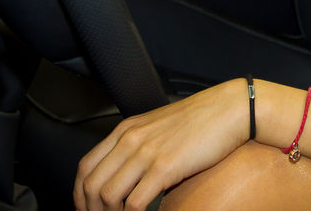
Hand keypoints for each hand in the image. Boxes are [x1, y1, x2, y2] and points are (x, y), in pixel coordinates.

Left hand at [74, 78, 249, 210]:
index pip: (85, 167)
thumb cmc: (202, 119)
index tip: (88, 209)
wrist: (230, 109)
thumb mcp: (160, 126)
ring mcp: (146, 153)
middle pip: (91, 185)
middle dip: (92, 210)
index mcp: (126, 130)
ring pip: (107, 196)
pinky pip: (135, 203)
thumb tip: (130, 174)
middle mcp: (131, 140)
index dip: (80, 195)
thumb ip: (140, 144)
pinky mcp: (165, 167)